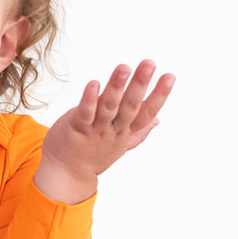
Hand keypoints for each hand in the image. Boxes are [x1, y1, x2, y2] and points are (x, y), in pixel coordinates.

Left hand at [34, 60, 174, 203]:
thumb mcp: (120, 145)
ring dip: (116, 87)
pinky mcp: (77, 128)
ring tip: (124, 67)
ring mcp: (95, 130)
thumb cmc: (93, 155)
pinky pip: (85, 113)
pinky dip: (89, 99)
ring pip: (109, 107)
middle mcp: (113, 130)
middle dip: (140, 85)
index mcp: (125, 131)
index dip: (159, 96)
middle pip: (130, 107)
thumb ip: (138, 132)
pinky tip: (94, 83)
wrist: (67, 175)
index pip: (146, 113)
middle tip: (149, 63)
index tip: (170, 77)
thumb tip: (157, 120)